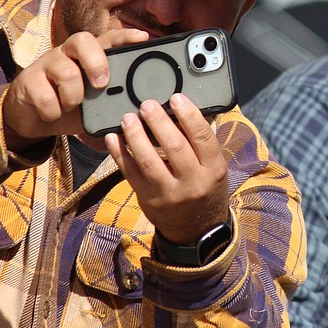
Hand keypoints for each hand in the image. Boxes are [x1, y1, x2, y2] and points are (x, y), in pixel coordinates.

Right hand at [3, 28, 147, 146]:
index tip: (142, 38)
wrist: (32, 118)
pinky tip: (52, 113)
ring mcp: (46, 64)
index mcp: (88, 56)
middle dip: (96, 62)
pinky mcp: (28, 80)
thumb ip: (114, 102)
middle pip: (82, 40)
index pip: (108, 38)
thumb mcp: (95, 104)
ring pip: (65, 72)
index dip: (124, 36)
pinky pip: (45, 96)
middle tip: (101, 84)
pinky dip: (53, 111)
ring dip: (73, 96)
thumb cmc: (70, 106)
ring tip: (71, 106)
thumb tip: (140, 112)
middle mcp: (68, 53)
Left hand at [104, 93, 229, 244]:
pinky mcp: (148, 199)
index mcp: (213, 169)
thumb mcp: (214, 167)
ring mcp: (168, 193)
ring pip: (148, 161)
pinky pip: (130, 174)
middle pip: (174, 147)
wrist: (196, 229)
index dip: (188, 115)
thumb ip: (200, 143)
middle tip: (147, 105)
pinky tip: (113, 138)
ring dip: (135, 136)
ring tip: (128, 118)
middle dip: (158, 122)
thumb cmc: (205, 188)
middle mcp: (192, 182)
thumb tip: (180, 110)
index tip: (176, 98)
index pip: (202, 137)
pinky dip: (119, 154)